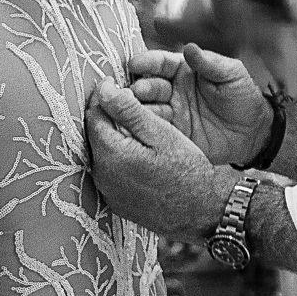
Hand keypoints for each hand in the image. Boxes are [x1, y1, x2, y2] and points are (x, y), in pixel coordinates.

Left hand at [86, 77, 232, 240]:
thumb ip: (128, 110)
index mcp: (111, 155)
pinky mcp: (116, 201)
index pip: (94, 115)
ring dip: (114, 137)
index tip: (118, 84)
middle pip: (95, 135)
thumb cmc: (187, 169)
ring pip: (102, 153)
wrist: (202, 211)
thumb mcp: (160, 133)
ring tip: (138, 129)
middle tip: (131, 104)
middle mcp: (102, 175)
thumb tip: (103, 88)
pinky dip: (119, 158)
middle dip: (109, 116)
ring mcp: (107, 191)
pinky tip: (140, 154)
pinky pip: (110, 172)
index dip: (105, 96)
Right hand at [125, 44, 269, 165]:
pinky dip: (143, 127)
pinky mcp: (173, 134)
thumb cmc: (243, 97)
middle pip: (149, 85)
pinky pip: (154, 129)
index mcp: (184, 70)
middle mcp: (173, 90)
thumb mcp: (231, 75)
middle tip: (133, 91)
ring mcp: (171, 112)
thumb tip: (189, 48)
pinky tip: (135, 126)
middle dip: (139, 86)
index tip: (134, 63)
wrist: (254, 133)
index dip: (147, 61)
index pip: (161, 62)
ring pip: (148, 108)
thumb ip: (210, 63)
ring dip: (137, 108)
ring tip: (130, 109)